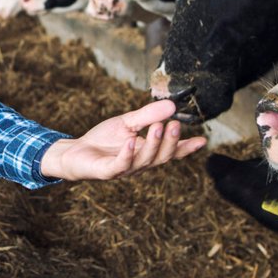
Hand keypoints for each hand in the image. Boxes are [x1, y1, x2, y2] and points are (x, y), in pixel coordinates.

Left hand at [38, 98, 206, 180]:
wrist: (76, 152)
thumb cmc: (103, 140)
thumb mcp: (128, 122)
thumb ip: (148, 116)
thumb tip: (172, 105)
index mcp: (147, 152)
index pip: (171, 151)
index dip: (186, 148)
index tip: (202, 140)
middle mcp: (140, 163)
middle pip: (162, 157)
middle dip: (170, 142)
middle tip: (174, 125)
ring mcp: (125, 169)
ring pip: (145, 160)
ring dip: (153, 144)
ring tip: (158, 126)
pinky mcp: (107, 172)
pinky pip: (121, 166)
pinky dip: (127, 154)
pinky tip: (131, 141)